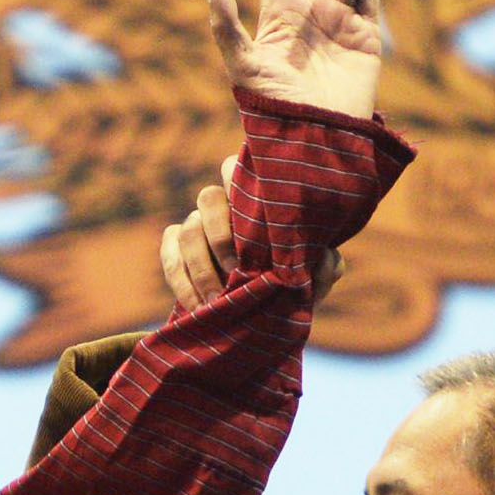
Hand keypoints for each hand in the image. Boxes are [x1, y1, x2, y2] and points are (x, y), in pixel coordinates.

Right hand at [157, 161, 345, 309]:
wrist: (260, 322)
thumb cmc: (290, 289)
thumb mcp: (314, 282)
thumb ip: (326, 268)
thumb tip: (326, 258)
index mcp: (255, 202)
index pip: (239, 171)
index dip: (238, 184)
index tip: (253, 219)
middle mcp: (222, 208)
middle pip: (207, 197)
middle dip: (219, 233)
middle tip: (236, 269)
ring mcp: (195, 228)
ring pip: (187, 230)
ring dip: (201, 267)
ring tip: (218, 298)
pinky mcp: (174, 252)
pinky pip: (168, 255)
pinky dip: (181, 281)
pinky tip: (200, 305)